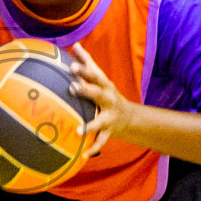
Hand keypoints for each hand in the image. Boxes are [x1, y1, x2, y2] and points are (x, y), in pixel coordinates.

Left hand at [67, 42, 131, 157]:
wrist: (128, 117)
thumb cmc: (106, 93)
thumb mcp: (100, 78)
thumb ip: (87, 62)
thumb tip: (75, 45)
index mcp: (105, 86)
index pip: (95, 75)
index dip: (84, 70)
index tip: (71, 67)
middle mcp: (109, 100)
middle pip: (99, 93)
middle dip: (87, 90)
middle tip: (72, 88)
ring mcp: (110, 117)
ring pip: (100, 121)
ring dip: (90, 126)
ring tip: (78, 130)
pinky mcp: (109, 132)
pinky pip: (101, 141)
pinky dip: (93, 149)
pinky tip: (83, 155)